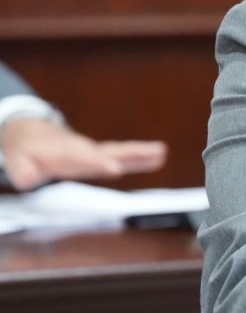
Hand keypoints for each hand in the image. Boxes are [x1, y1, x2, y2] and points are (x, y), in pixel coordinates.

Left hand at [0, 118, 166, 190]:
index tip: (115, 168)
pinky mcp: (99, 156)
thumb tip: (28, 179)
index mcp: (65, 153)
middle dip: (130, 154)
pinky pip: (122, 156)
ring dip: (140, 153)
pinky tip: (158, 157)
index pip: (84, 159)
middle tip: (154, 152)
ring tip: (162, 152)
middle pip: (110, 151)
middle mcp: (84, 150)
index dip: (99, 163)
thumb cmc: (24, 149)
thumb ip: (21, 169)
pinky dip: (140, 157)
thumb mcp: (16, 158)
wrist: (29, 132)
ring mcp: (93, 152)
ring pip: (120, 151)